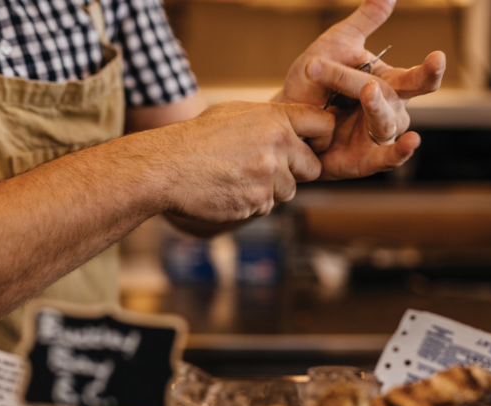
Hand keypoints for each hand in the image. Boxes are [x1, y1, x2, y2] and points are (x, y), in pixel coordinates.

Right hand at [154, 101, 334, 222]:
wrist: (167, 167)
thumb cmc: (197, 138)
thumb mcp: (235, 113)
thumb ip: (270, 120)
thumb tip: (295, 129)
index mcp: (275, 119)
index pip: (323, 125)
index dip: (321, 138)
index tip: (312, 145)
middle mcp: (278, 146)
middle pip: (312, 167)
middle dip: (295, 171)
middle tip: (266, 167)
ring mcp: (268, 176)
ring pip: (288, 191)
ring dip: (270, 190)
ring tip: (238, 177)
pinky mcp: (257, 202)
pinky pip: (267, 207)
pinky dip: (251, 203)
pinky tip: (229, 191)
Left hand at [277, 0, 445, 178]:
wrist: (282, 119)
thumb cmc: (310, 84)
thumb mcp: (334, 46)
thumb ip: (363, 23)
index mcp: (387, 84)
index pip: (416, 79)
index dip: (428, 71)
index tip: (436, 58)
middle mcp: (387, 111)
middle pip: (395, 98)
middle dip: (385, 90)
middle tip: (368, 84)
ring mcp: (376, 137)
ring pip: (387, 123)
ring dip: (377, 108)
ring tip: (365, 92)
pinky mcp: (364, 160)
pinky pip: (386, 159)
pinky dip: (399, 153)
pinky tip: (411, 143)